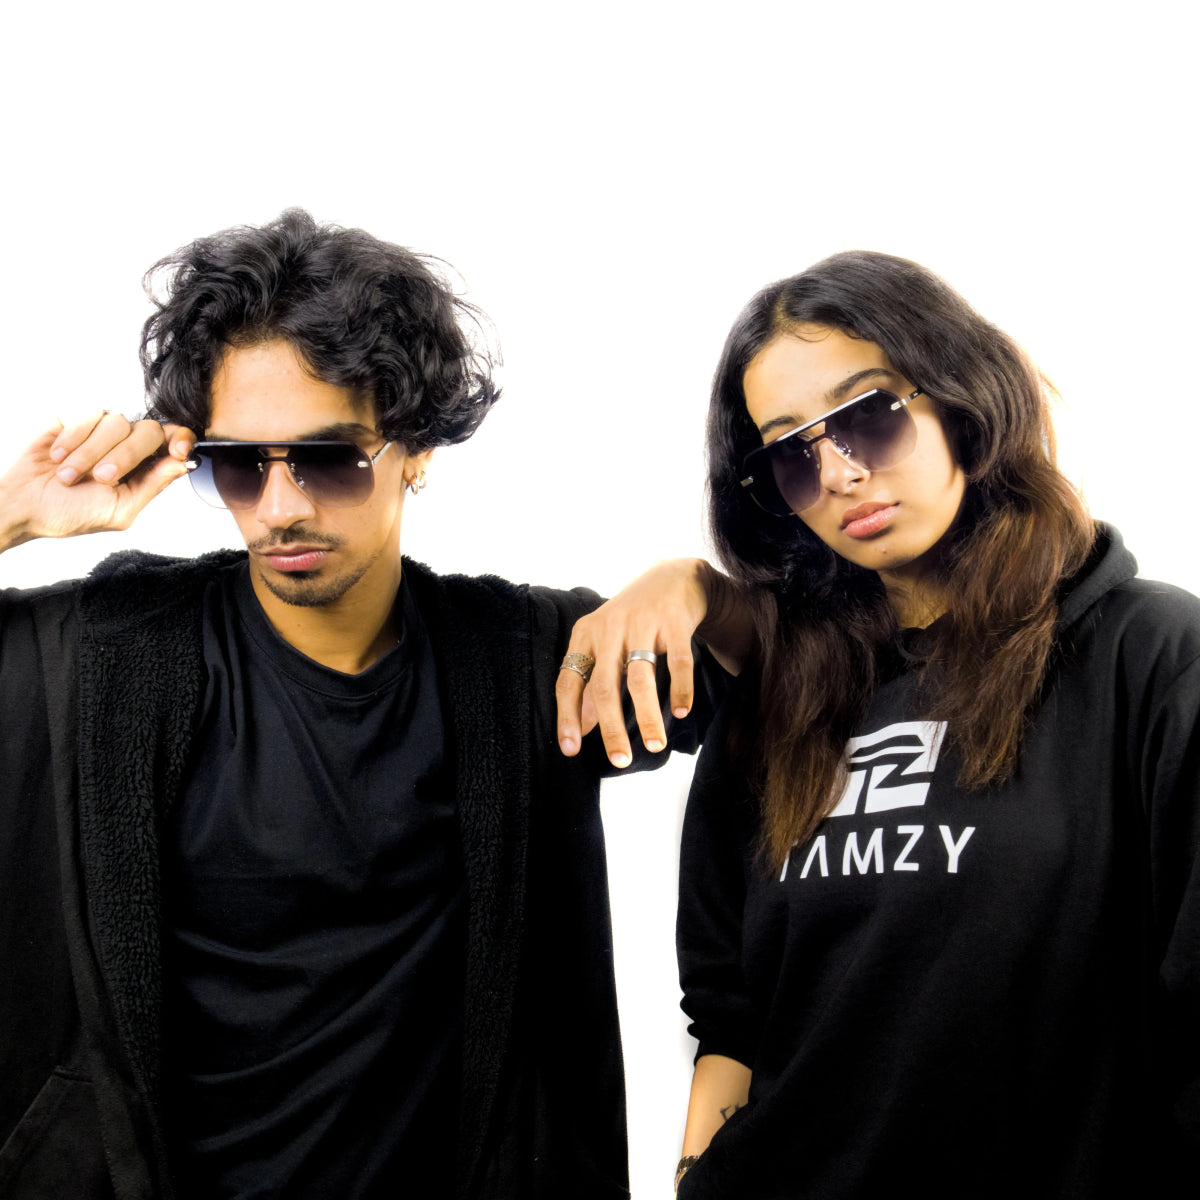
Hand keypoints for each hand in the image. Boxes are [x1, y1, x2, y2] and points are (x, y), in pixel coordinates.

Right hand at [0, 411, 195, 549]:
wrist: (25, 504)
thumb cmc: (72, 512)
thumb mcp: (120, 510)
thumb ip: (152, 486)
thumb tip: (182, 464)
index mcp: (145, 467)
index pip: (175, 442)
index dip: (182, 440)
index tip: (178, 451)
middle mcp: (128, 444)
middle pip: (150, 430)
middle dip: (126, 456)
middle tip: (101, 478)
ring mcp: (102, 428)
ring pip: (117, 423)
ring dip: (90, 454)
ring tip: (68, 476)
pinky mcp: (76, 415)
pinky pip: (88, 414)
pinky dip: (72, 440)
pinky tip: (57, 457)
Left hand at [556, 559, 713, 767]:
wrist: (672, 578)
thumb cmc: (632, 621)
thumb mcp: (605, 645)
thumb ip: (592, 684)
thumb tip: (583, 728)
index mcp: (586, 636)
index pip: (568, 680)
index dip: (567, 716)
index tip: (571, 750)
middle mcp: (609, 628)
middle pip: (604, 686)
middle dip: (611, 728)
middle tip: (620, 761)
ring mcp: (642, 624)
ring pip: (640, 678)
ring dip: (648, 716)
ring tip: (655, 746)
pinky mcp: (674, 622)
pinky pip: (678, 662)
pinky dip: (680, 689)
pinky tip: (681, 712)